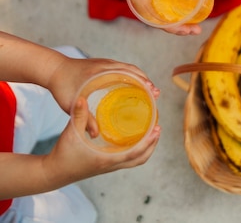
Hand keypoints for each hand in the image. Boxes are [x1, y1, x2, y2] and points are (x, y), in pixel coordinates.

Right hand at [43, 96, 159, 185]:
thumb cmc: (63, 153)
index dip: (149, 142)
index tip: (158, 129)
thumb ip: (78, 115)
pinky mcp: (106, 165)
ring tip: (151, 132)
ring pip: (135, 160)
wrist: (53, 172)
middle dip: (152, 144)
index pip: (135, 153)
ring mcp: (109, 166)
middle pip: (141, 158)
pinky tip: (134, 137)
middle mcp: (111, 165)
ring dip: (146, 148)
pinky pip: (128, 159)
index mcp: (107, 159)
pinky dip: (136, 149)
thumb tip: (82, 97)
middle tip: (158, 128)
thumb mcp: (71, 132)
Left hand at [46, 57, 160, 112]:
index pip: (130, 74)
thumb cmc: (61, 87)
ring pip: (130, 68)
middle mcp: (107, 65)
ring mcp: (106, 63)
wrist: (51, 69)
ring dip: (141, 78)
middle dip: (147, 81)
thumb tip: (96, 135)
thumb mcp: (72, 105)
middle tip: (156, 93)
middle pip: (134, 70)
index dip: (144, 82)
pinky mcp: (102, 65)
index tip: (153, 91)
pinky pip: (123, 69)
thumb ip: (84, 119)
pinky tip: (133, 87)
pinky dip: (132, 76)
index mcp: (103, 72)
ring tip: (149, 91)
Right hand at [113, 0, 215, 35]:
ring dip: (169, 16)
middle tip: (195, 29)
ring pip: (150, 8)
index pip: (150, 17)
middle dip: (174, 26)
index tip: (189, 30)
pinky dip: (163, 4)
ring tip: (191, 22)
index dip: (171, 28)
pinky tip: (179, 5)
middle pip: (151, 16)